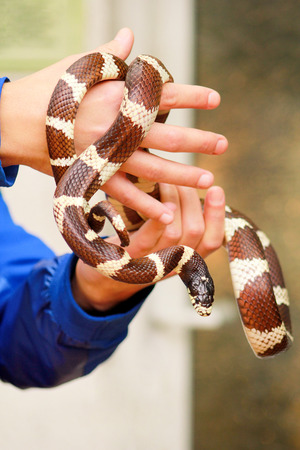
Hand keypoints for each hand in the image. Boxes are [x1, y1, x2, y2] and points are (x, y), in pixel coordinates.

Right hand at [0, 28, 226, 223]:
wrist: (12, 122)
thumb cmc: (47, 91)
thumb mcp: (78, 67)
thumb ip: (110, 54)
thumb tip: (130, 35)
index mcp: (116, 97)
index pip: (164, 95)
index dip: (192, 97)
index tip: (215, 100)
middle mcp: (116, 127)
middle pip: (168, 136)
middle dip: (199, 141)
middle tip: (223, 145)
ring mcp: (107, 155)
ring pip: (153, 169)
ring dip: (183, 176)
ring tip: (209, 180)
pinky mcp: (95, 176)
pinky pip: (125, 195)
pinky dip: (147, 206)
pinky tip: (169, 214)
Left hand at [72, 185, 224, 312]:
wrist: (104, 275)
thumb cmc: (138, 245)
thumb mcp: (163, 236)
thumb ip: (180, 219)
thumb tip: (194, 187)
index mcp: (187, 258)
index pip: (213, 240)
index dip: (218, 215)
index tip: (216, 189)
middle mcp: (174, 264)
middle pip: (196, 231)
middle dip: (192, 199)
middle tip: (182, 178)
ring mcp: (153, 264)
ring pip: (176, 232)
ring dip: (175, 202)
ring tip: (167, 181)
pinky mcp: (131, 260)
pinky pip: (149, 239)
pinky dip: (158, 219)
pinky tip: (160, 201)